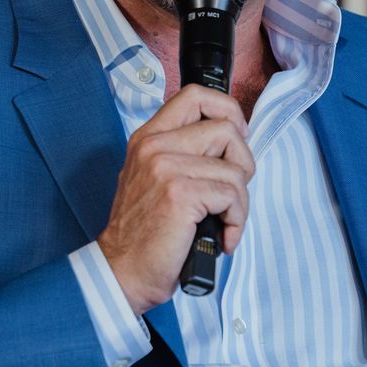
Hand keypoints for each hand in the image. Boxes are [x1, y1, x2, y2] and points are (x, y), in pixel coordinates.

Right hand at [96, 85, 254, 312]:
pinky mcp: (180, 194)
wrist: (122, 271)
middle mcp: (155, 146)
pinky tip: (222, 237)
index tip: (236, 137)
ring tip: (223, 222)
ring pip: (236, 168)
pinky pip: (232, 196)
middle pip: (227, 129)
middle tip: (230, 193)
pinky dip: (235, 222)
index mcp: (149, 138)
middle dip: (243, 164)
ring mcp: (166, 168)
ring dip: (240, 203)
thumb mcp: (154, 179)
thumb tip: (233, 142)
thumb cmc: (145, 234)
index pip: (195, 95)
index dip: (228, 111)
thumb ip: (184, 154)